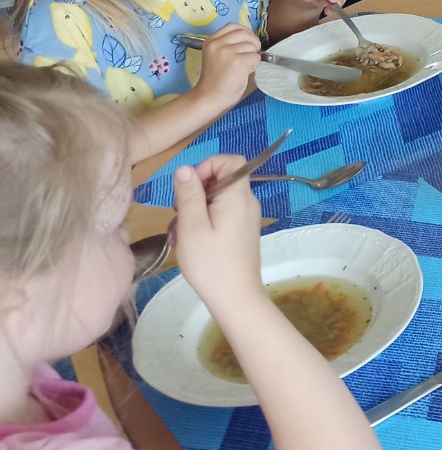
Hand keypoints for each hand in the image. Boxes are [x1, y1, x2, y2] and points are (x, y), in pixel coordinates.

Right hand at [172, 154, 265, 307]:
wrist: (235, 297)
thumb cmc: (211, 263)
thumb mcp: (192, 226)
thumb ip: (189, 194)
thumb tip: (185, 169)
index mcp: (238, 196)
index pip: (230, 160)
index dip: (207, 166)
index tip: (189, 187)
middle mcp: (247, 202)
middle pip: (220, 180)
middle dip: (195, 192)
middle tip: (178, 215)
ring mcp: (245, 217)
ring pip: (216, 199)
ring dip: (194, 211)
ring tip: (181, 235)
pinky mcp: (241, 230)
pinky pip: (220, 215)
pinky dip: (203, 222)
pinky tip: (190, 242)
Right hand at [195, 23, 260, 105]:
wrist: (210, 97)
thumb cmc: (216, 79)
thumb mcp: (217, 56)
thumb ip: (229, 45)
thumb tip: (251, 39)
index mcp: (211, 41)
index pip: (233, 26)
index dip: (245, 32)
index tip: (248, 41)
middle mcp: (217, 44)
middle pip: (245, 33)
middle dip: (253, 42)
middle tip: (252, 54)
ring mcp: (227, 52)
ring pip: (252, 46)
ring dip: (253, 57)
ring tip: (244, 67)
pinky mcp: (237, 62)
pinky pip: (255, 58)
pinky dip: (254, 65)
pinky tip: (245, 72)